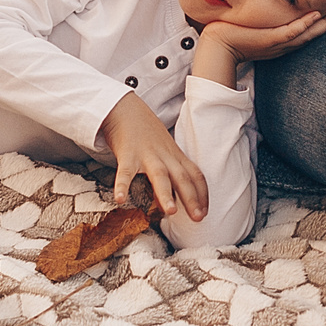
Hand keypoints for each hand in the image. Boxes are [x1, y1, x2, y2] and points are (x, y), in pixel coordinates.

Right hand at [97, 93, 209, 221]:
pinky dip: (122, 185)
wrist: (126, 107)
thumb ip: (169, 174)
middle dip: (192, 198)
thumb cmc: (146, 132)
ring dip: (166, 193)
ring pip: (159, 175)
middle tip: (199, 218)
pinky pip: (125, 172)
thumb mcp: (163, 151)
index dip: (202, 194)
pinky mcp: (127, 153)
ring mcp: (146, 154)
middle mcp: (165, 156)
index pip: (195, 175)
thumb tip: (169, 202)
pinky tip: (120, 199)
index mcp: (175, 155)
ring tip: (171, 211)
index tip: (205, 212)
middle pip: (182, 177)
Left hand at [200, 12, 325, 65]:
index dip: (323, 21)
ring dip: (324, 24)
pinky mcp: (270, 39)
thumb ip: (262, 16)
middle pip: (314, 33)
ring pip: (307, 33)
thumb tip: (264, 0)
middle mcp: (284, 42)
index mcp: (282, 39)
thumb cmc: (232, 34)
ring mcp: (278, 42)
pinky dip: (304, 25)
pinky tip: (315, 16)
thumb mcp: (252, 22)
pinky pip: (291, 31)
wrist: (217, 47)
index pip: (307, 30)